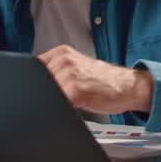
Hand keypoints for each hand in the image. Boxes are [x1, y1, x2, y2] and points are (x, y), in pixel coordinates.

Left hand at [38, 45, 153, 114]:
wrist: (127, 86)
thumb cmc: (103, 81)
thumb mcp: (76, 68)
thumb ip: (55, 72)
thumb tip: (34, 86)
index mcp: (61, 53)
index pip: (32, 68)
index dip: (33, 83)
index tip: (37, 91)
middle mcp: (63, 60)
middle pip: (36, 81)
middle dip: (41, 93)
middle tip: (57, 99)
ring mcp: (68, 73)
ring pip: (46, 93)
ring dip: (52, 102)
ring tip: (70, 102)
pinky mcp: (75, 90)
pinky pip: (57, 103)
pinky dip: (60, 108)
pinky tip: (73, 108)